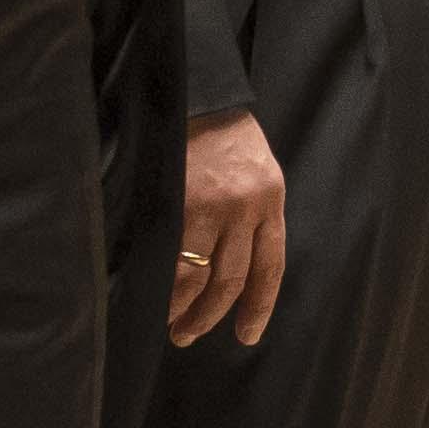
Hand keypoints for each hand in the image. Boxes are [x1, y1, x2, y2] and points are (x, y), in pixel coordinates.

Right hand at [172, 109, 287, 345]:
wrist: (197, 92)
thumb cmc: (222, 130)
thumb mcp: (256, 168)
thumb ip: (251, 210)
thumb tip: (230, 262)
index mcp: (271, 198)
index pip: (271, 266)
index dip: (259, 305)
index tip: (248, 334)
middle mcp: (248, 208)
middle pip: (233, 279)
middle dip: (212, 315)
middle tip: (191, 335)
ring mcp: (214, 208)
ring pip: (202, 277)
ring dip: (186, 309)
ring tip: (172, 326)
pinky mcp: (183, 204)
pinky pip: (175, 258)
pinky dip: (166, 286)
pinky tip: (156, 299)